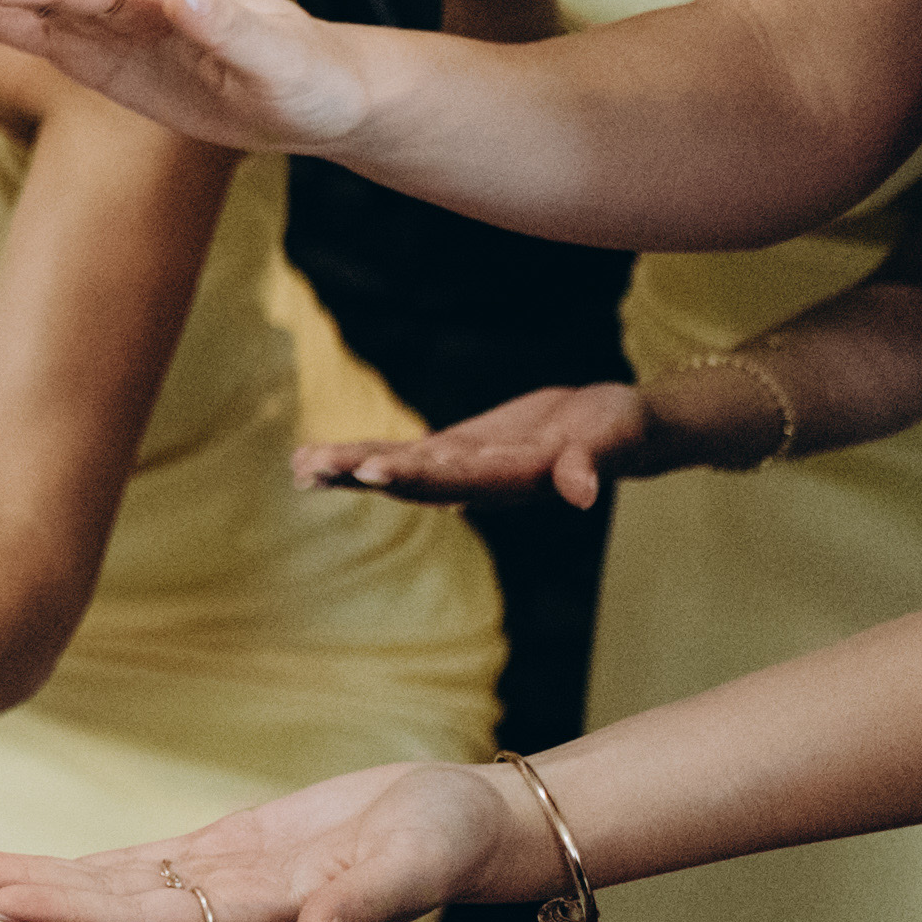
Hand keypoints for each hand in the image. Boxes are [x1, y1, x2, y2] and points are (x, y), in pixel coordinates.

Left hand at [0, 758, 526, 921]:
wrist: (470, 825)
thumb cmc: (447, 843)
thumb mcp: (413, 865)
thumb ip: (365, 906)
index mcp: (264, 917)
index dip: (75, 913)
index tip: (6, 903)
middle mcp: (232, 910)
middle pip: (115, 907)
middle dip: (37, 897)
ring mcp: (227, 883)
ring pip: (118, 886)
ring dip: (46, 882)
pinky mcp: (232, 852)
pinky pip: (144, 864)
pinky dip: (87, 866)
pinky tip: (38, 867)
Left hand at [300, 380, 661, 508]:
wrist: (614, 428)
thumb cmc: (620, 430)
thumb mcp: (612, 439)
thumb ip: (592, 464)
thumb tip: (584, 493)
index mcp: (515, 478)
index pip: (460, 478)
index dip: (417, 475)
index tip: (373, 469)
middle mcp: (479, 480)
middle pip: (414, 478)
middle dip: (363, 472)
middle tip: (312, 467)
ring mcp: (461, 468)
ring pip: (396, 470)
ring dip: (348, 469)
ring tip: (300, 466)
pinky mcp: (451, 452)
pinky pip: (396, 454)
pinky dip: (355, 456)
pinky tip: (311, 459)